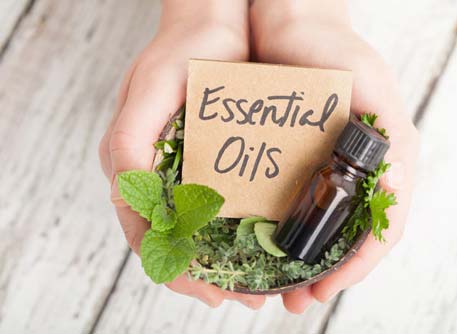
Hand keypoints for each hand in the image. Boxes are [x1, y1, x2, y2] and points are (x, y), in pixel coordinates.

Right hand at [99, 0, 265, 308]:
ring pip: (191, 231)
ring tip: (254, 285)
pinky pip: (210, 209)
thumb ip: (129, 141)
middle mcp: (149, 173)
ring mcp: (176, 169)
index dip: (173, 266)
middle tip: (244, 297)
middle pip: (169, 241)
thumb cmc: (181, 52)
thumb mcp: (150, 89)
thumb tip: (129, 195)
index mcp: (128, 163)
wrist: (212, 25)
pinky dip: (228, 235)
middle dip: (203, 275)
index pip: (143, 232)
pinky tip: (254, 246)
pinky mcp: (200, 162)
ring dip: (219, 262)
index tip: (207, 289)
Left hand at [250, 0, 418, 312]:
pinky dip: (274, 230)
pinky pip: (285, 203)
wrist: (289, 23)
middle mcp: (356, 173)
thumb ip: (389, 134)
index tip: (323, 289)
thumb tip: (395, 189)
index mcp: (384, 163)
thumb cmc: (334, 51)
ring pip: (314, 228)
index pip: (378, 232)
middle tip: (293, 301)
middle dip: (321, 275)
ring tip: (270, 286)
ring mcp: (323, 169)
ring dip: (295, 261)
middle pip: (344, 239)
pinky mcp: (292, 161)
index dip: (355, 267)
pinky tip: (253, 243)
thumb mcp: (371, 85)